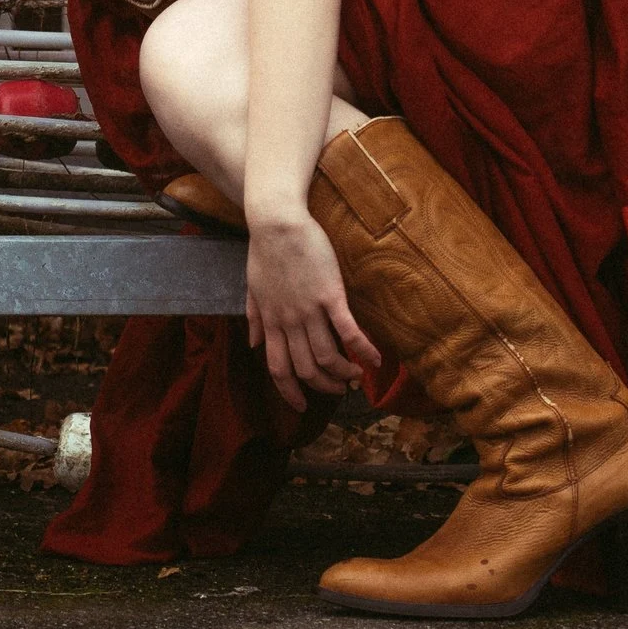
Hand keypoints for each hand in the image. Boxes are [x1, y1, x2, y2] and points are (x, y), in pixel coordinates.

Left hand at [243, 207, 379, 412]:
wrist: (276, 222)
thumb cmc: (265, 250)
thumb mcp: (252, 288)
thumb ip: (254, 318)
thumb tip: (252, 345)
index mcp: (270, 322)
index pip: (278, 369)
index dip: (290, 392)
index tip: (301, 406)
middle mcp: (288, 322)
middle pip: (306, 369)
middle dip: (324, 386)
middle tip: (339, 390)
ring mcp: (309, 310)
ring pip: (327, 357)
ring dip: (344, 373)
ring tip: (357, 376)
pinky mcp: (330, 295)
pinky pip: (348, 330)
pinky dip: (363, 349)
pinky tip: (375, 360)